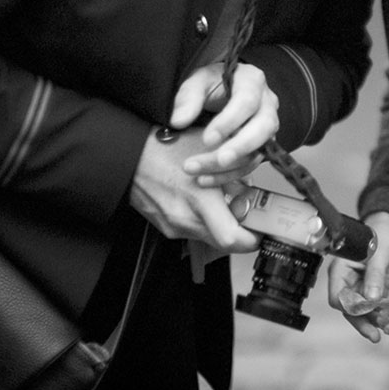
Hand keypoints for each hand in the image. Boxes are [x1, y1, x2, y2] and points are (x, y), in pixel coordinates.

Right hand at [129, 125, 259, 252]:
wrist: (127, 155)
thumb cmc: (165, 146)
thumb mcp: (208, 150)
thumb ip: (233, 171)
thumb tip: (250, 189)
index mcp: (200, 199)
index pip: (233, 238)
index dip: (252, 239)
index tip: (261, 230)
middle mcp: (186, 219)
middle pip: (224, 243)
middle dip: (239, 231)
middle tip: (245, 214)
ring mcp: (174, 226)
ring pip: (209, 238)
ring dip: (221, 225)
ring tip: (220, 201)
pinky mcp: (165, 227)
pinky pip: (193, 231)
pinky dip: (203, 221)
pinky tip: (199, 200)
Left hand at [170, 62, 278, 182]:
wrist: (222, 90)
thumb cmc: (211, 83)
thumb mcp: (197, 81)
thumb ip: (188, 97)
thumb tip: (178, 121)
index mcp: (252, 81)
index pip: (247, 101)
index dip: (229, 122)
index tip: (207, 138)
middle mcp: (267, 104)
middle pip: (264, 127)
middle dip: (240, 147)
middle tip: (219, 160)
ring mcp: (267, 126)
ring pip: (258, 150)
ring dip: (228, 167)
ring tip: (198, 173)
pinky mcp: (261, 146)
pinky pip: (250, 164)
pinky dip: (228, 175)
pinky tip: (205, 179)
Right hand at [327, 211, 388, 342]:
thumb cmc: (381, 234)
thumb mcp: (379, 253)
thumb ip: (375, 275)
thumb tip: (371, 299)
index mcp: (341, 269)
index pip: (337, 296)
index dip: (349, 308)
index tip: (365, 313)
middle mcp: (347, 280)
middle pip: (348, 308)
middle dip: (360, 322)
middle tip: (374, 335)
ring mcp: (360, 287)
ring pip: (361, 312)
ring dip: (372, 321)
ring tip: (386, 330)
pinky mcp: (373, 291)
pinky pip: (373, 308)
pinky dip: (381, 315)